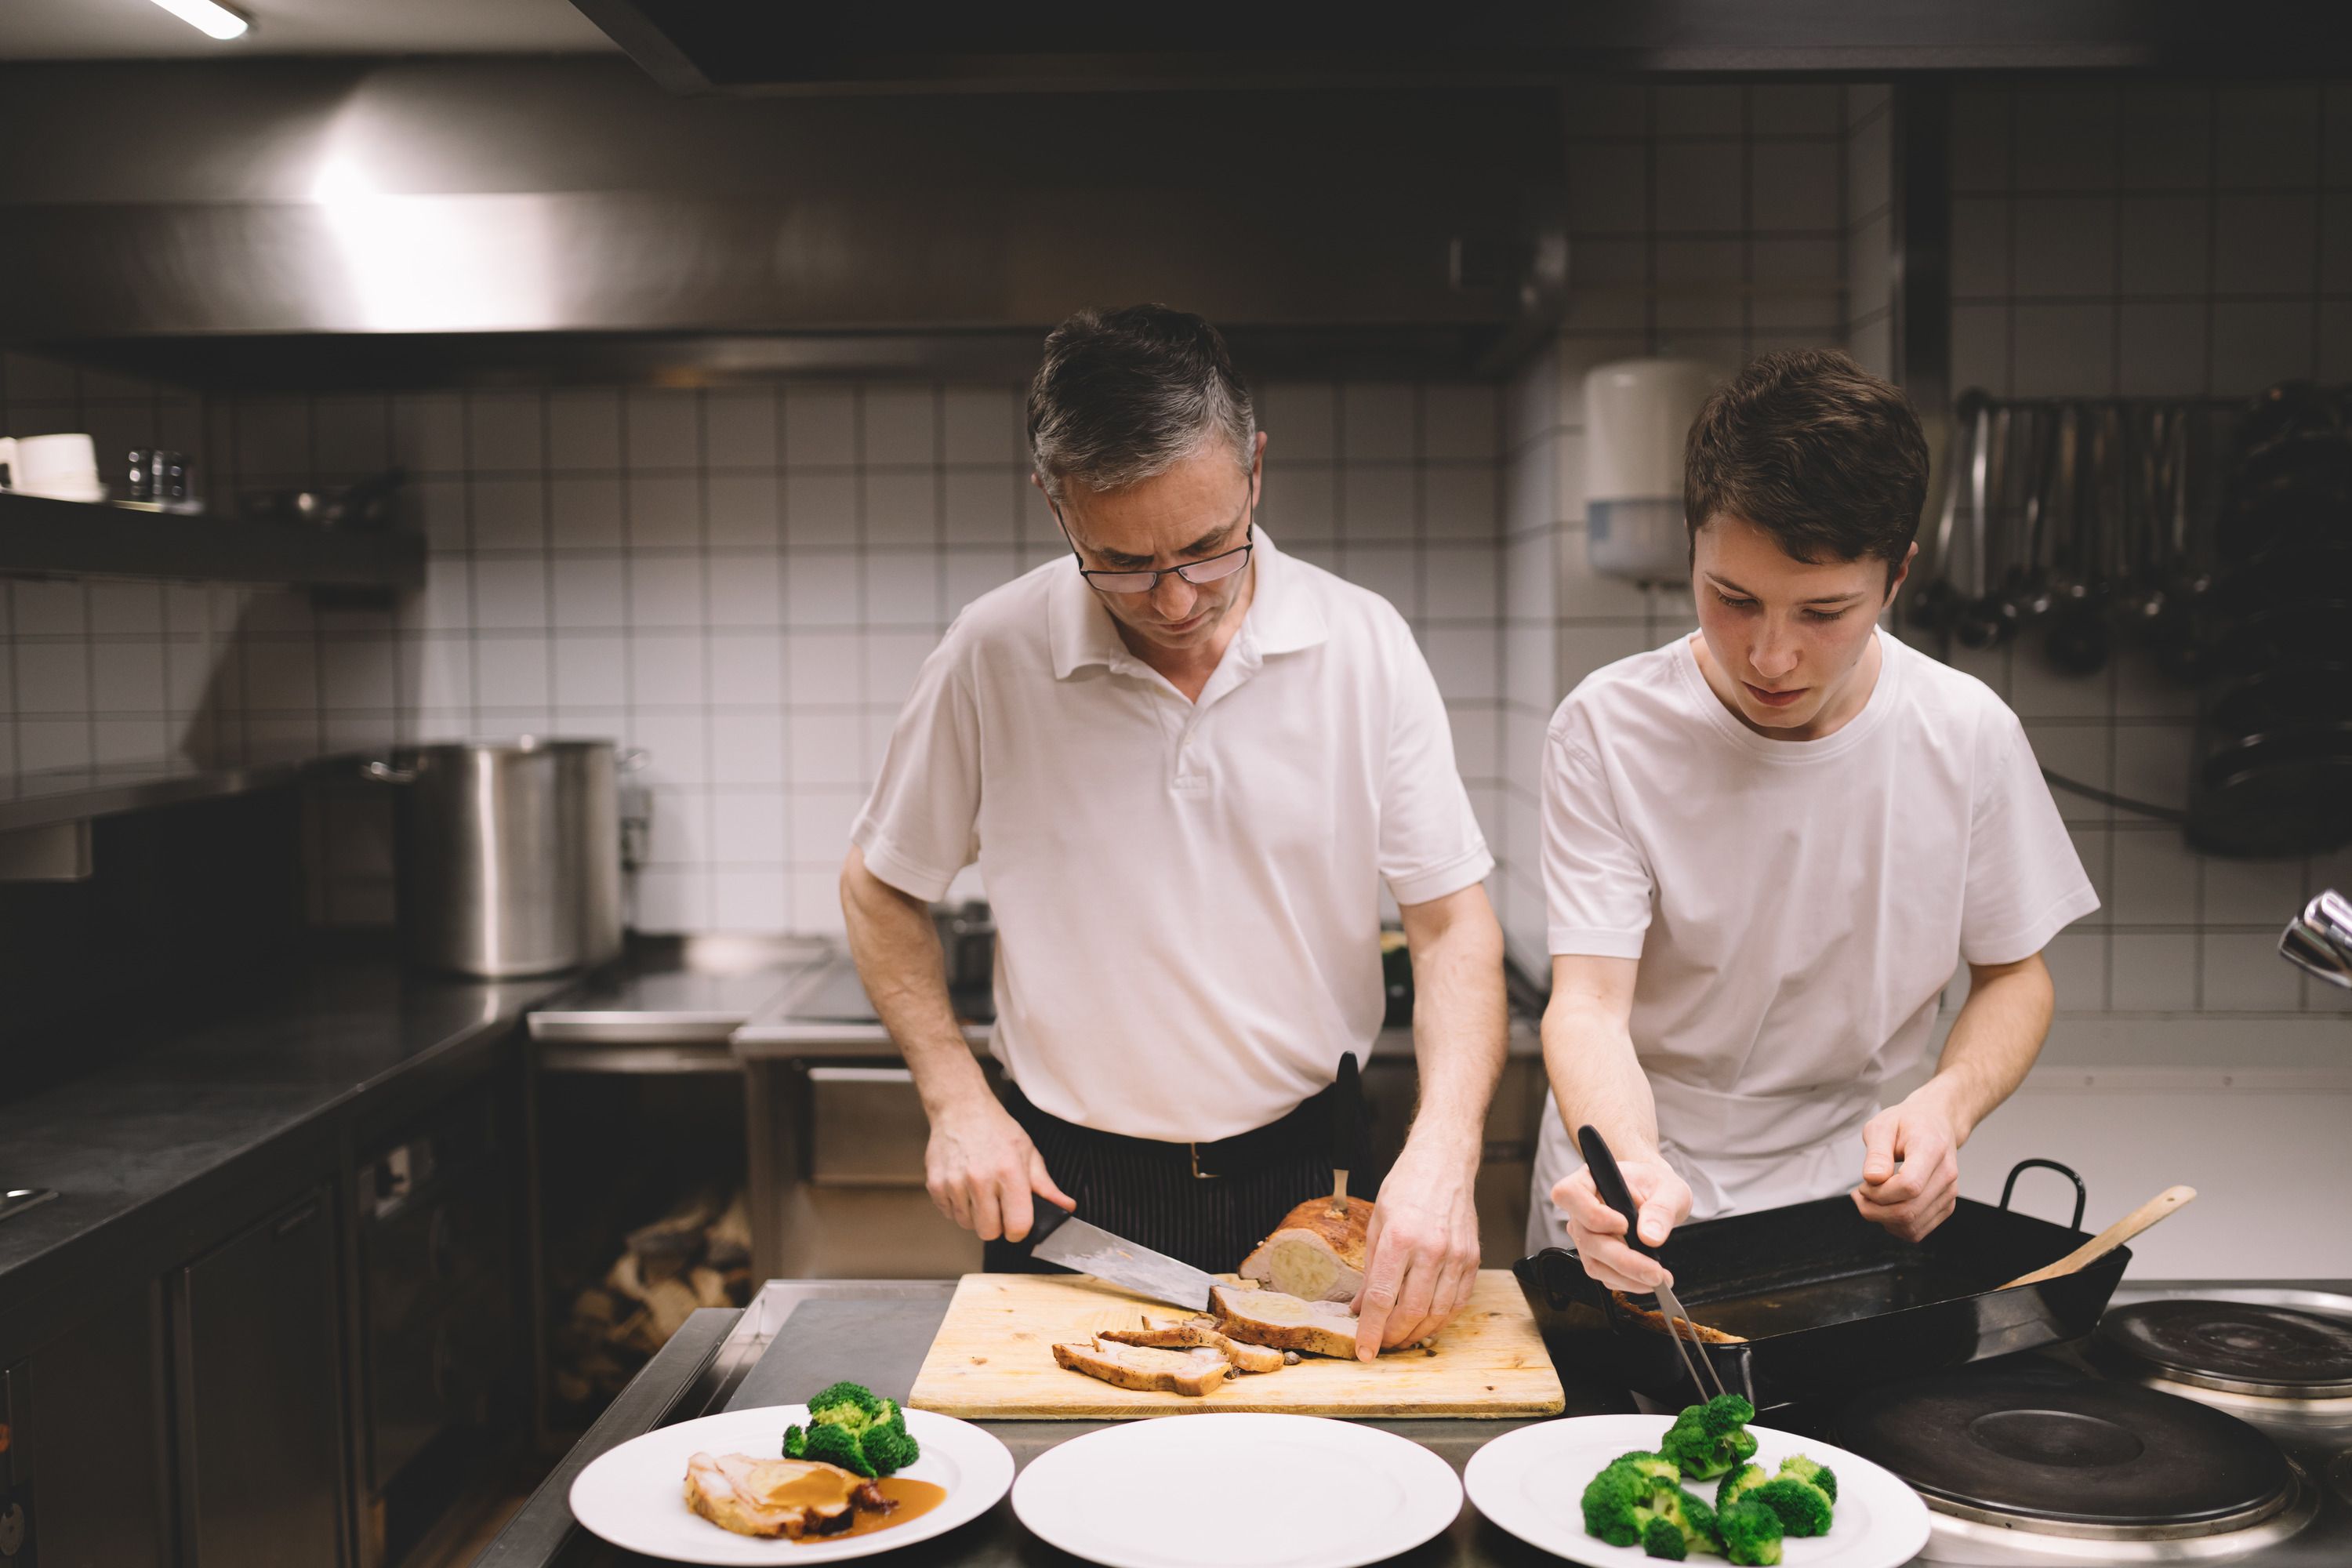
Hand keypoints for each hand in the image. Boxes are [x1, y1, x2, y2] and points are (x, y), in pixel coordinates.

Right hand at [924, 1097, 1073, 1242]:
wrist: (961, 1109)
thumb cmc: (996, 1129)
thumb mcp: (1028, 1152)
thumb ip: (1046, 1186)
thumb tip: (1068, 1207)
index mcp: (1009, 1172)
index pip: (1017, 1225)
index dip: (1020, 1230)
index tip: (1018, 1223)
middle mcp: (980, 1179)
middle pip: (989, 1232)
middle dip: (997, 1225)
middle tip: (998, 1205)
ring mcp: (954, 1183)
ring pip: (968, 1225)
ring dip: (976, 1215)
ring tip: (980, 1191)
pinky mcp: (935, 1184)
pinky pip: (949, 1214)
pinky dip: (958, 1207)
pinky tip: (964, 1188)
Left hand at [1351, 1142, 1482, 1359]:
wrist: (1443, 1164)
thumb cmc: (1406, 1188)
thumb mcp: (1376, 1224)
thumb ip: (1370, 1271)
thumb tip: (1360, 1309)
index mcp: (1399, 1238)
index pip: (1382, 1299)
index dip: (1371, 1331)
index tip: (1364, 1351)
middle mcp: (1431, 1249)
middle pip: (1412, 1311)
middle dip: (1394, 1336)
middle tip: (1381, 1345)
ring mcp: (1456, 1255)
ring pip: (1438, 1313)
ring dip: (1418, 1333)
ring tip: (1401, 1338)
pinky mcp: (1472, 1258)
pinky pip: (1459, 1302)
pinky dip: (1442, 1319)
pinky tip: (1427, 1322)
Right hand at [1554, 1153, 1689, 1293]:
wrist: (1657, 1195)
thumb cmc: (1657, 1185)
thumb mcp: (1669, 1190)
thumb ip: (1661, 1209)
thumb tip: (1650, 1237)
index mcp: (1590, 1180)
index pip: (1570, 1194)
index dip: (1591, 1214)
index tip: (1624, 1225)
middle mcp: (1580, 1209)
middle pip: (1587, 1238)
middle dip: (1622, 1260)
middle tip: (1655, 1272)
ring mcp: (1585, 1234)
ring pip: (1594, 1262)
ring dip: (1627, 1276)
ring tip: (1659, 1278)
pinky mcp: (1595, 1255)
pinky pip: (1605, 1275)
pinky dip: (1629, 1282)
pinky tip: (1650, 1279)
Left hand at [1852, 1090, 1961, 1241]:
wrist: (1936, 1124)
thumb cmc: (1907, 1123)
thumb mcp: (1882, 1125)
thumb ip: (1877, 1153)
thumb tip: (1873, 1179)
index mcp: (1932, 1150)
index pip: (1909, 1186)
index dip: (1879, 1192)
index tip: (1864, 1183)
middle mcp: (1946, 1175)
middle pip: (1909, 1212)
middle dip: (1874, 1210)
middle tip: (1859, 1194)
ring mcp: (1949, 1193)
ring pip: (1912, 1227)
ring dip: (1882, 1220)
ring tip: (1869, 1199)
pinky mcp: (1946, 1206)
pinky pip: (1917, 1231)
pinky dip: (1895, 1225)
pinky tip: (1885, 1207)